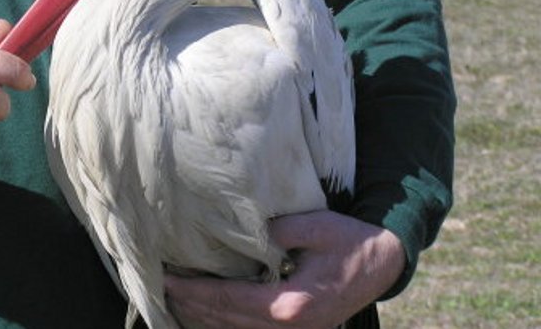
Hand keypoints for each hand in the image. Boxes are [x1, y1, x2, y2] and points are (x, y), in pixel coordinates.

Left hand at [165, 211, 405, 328]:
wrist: (384, 263)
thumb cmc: (350, 241)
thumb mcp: (317, 226)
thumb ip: (279, 231)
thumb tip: (244, 232)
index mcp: (291, 305)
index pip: (228, 300)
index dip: (195, 290)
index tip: (167, 279)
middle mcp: (289, 328)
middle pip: (226, 321)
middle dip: (190, 305)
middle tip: (160, 288)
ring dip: (203, 318)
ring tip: (174, 301)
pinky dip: (225, 323)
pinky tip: (206, 314)